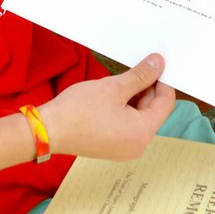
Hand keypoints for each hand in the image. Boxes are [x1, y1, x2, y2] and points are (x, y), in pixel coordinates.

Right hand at [39, 53, 175, 161]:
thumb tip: (158, 64)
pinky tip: (112, 95)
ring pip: (139, 117)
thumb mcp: (114, 87)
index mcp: (142, 133)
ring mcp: (125, 149)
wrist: (49, 130)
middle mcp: (138, 146)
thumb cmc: (79, 110)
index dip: (162, 81)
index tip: (155, 65)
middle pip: (152, 111)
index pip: (165, 103)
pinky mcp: (113, 147)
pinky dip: (124, 109)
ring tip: (119, 81)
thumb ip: (140, 76)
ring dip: (134, 97)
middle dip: (146, 88)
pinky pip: (127, 125)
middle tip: (135, 68)